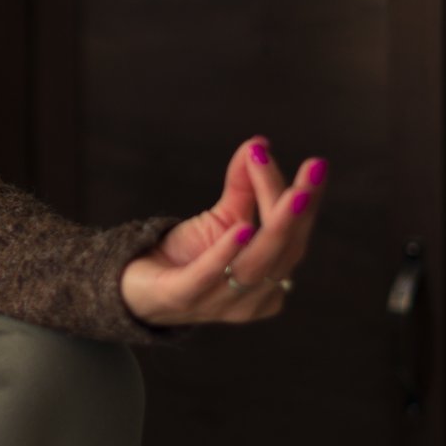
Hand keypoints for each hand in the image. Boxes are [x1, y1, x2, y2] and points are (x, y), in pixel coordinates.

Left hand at [121, 136, 325, 327]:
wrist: (131, 289)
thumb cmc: (185, 257)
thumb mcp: (221, 218)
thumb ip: (244, 186)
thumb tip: (259, 143)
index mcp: (268, 280)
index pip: (292, 239)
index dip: (305, 203)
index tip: (314, 164)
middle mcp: (252, 297)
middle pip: (283, 251)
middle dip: (300, 211)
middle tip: (314, 170)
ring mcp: (219, 302)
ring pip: (256, 264)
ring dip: (276, 226)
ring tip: (291, 193)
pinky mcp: (183, 298)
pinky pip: (210, 275)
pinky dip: (227, 251)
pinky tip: (241, 227)